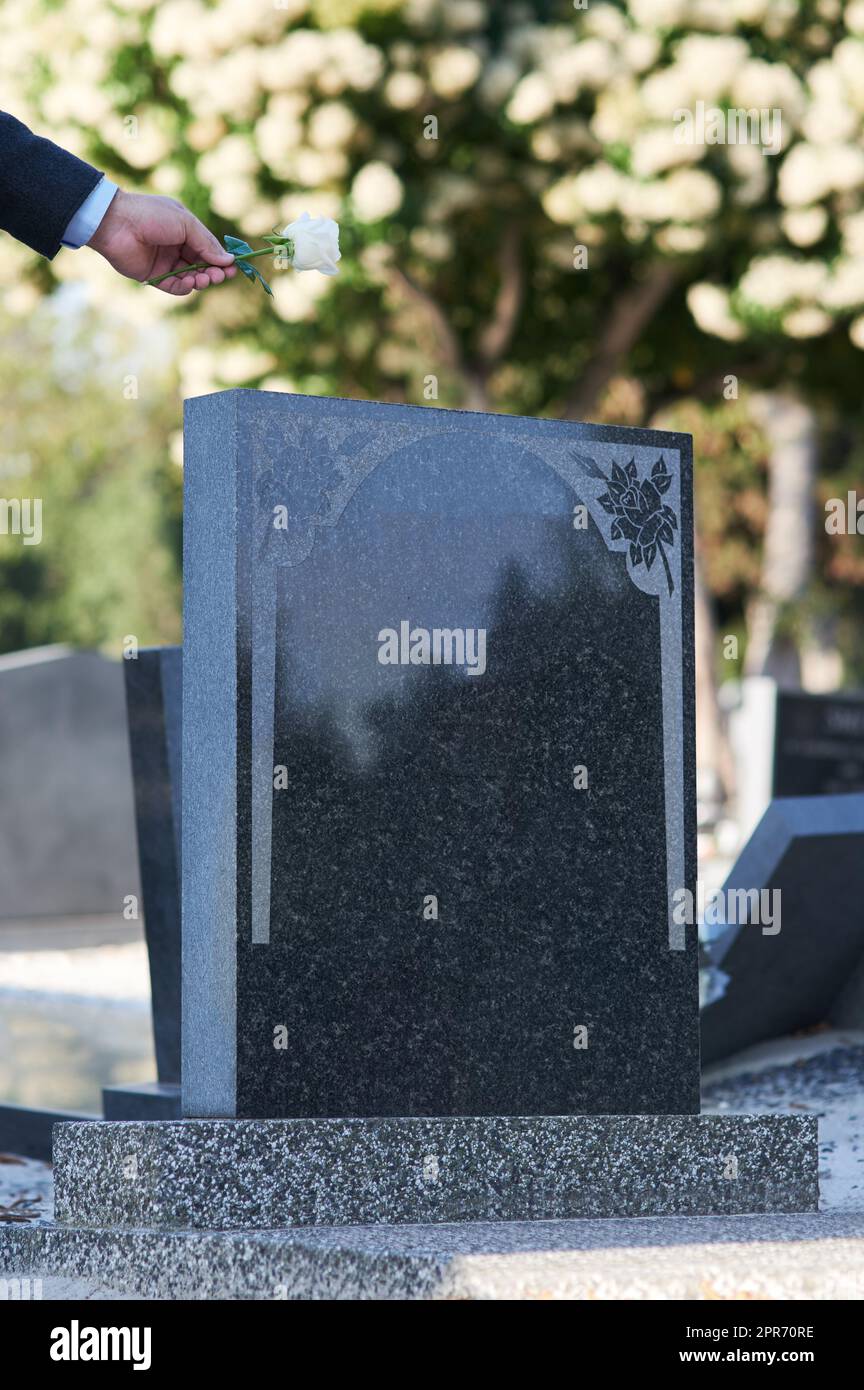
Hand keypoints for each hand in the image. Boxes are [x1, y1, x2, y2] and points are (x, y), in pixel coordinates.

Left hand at [88, 190, 235, 295]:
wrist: (117, 223)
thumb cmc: (151, 216)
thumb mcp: (185, 224)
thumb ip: (207, 244)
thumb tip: (229, 260)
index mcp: (184, 230)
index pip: (208, 248)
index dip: (221, 259)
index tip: (233, 267)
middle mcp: (176, 247)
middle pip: (202, 265)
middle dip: (214, 271)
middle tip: (221, 276)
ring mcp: (165, 262)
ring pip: (191, 277)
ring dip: (201, 280)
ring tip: (205, 279)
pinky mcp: (154, 276)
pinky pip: (175, 286)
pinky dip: (185, 287)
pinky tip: (191, 283)